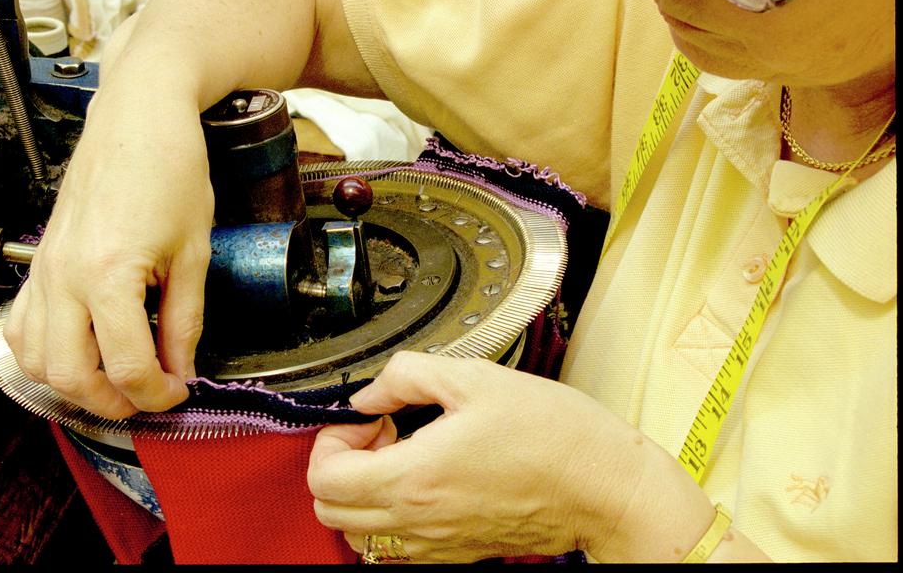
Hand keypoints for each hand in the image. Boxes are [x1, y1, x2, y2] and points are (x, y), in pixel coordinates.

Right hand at [3, 87, 213, 418]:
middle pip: (69, 375)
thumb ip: (184, 320)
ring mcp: (43, 269)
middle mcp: (64, 277)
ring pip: (33, 359)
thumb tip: (181, 370)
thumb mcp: (193, 250)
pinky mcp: (36, 261)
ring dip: (72, 384)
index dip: (158, 394)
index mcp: (109, 274)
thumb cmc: (170, 171)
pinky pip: (19, 326)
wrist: (136, 117)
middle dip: (111, 402)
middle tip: (147, 398)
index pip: (127, 366)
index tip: (179, 393)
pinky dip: (40, 354)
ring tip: (113, 380)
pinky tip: (76, 351)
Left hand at [307, 351, 651, 562]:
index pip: (324, 478)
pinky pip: (399, 546)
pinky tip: (428, 478)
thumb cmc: (554, 434)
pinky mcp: (459, 553)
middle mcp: (419, 521)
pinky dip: (393, 515)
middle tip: (381, 432)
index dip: (332, 438)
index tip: (369, 416)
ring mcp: (438, 544)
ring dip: (363, 493)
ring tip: (402, 456)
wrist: (606, 486)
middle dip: (341, 465)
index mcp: (415, 477)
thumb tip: (368, 392)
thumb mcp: (474, 378)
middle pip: (330, 511)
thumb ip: (406, 376)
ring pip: (360, 535)